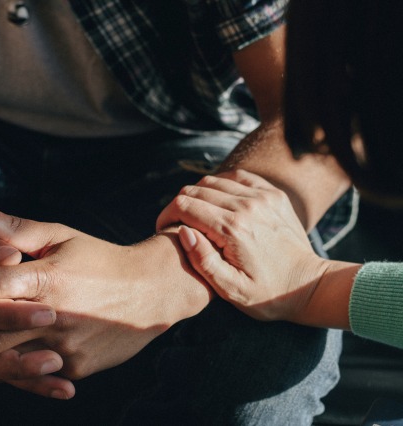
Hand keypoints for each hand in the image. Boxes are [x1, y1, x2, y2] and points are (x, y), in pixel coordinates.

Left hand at [0, 203, 210, 383]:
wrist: (152, 291)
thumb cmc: (102, 258)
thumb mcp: (62, 236)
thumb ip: (16, 230)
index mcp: (46, 277)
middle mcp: (52, 315)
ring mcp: (64, 345)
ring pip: (5, 362)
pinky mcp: (76, 366)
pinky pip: (32, 374)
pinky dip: (5, 374)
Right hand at [156, 170, 327, 322]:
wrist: (308, 285)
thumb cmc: (267, 294)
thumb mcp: (230, 289)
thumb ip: (203, 261)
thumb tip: (184, 231)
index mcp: (232, 229)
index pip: (184, 205)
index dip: (166, 215)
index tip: (163, 229)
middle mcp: (247, 206)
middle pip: (196, 190)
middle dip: (179, 205)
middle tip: (177, 224)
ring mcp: (262, 196)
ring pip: (214, 181)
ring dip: (198, 195)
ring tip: (196, 216)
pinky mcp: (273, 194)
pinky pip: (237, 177)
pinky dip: (221, 185)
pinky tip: (218, 202)